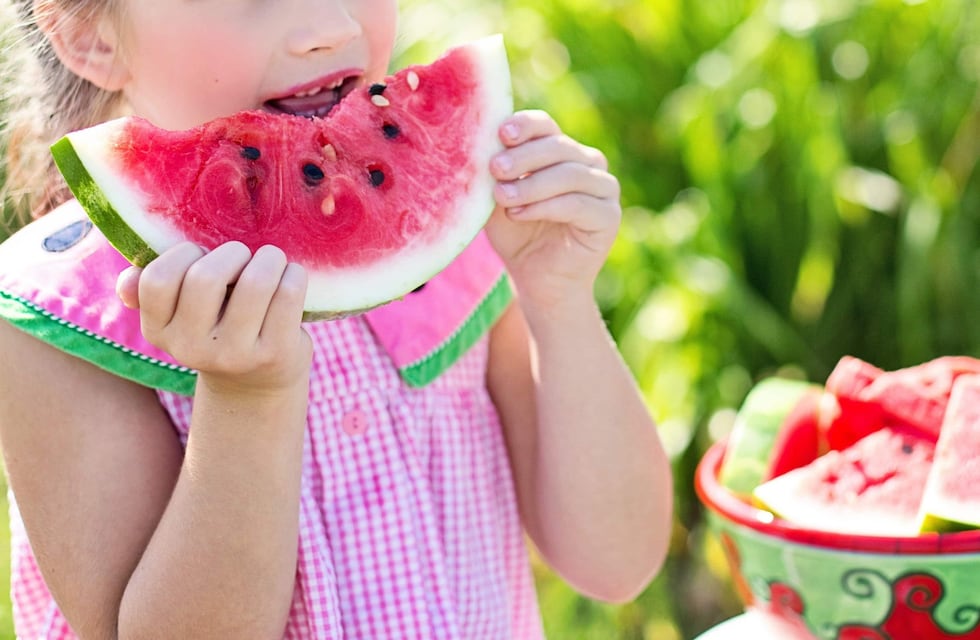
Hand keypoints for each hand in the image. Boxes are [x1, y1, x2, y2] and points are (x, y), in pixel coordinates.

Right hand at [116, 241, 311, 393]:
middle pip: (206, 278)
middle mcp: (192, 349)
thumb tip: (127, 281)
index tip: (203, 256)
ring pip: (255, 282)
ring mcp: (235, 354)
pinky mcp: (275, 354)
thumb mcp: (180, 316)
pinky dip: (294, 275)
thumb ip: (151, 292)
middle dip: (232, 253)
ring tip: (272, 262)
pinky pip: (288, 294)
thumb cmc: (217, 327)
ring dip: (269, 259)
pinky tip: (291, 278)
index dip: (184, 254)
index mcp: (159, 331)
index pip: (157, 280)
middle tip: (244, 257)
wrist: (257, 383)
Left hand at [486, 110, 620, 310]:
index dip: (525, 126)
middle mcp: (587, 163)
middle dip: (523, 157)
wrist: (537, 280)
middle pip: (558, 146)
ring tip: (502, 197)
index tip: (501, 133)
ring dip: (532, 184)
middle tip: (495, 168)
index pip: (545, 126)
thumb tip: (480, 144)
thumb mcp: (498, 199)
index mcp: (561, 151)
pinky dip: (546, 206)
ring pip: (569, 174)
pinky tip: (519, 214)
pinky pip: (578, 203)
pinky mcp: (609, 216)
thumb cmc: (516, 235)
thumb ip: (495, 173)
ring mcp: (603, 188)